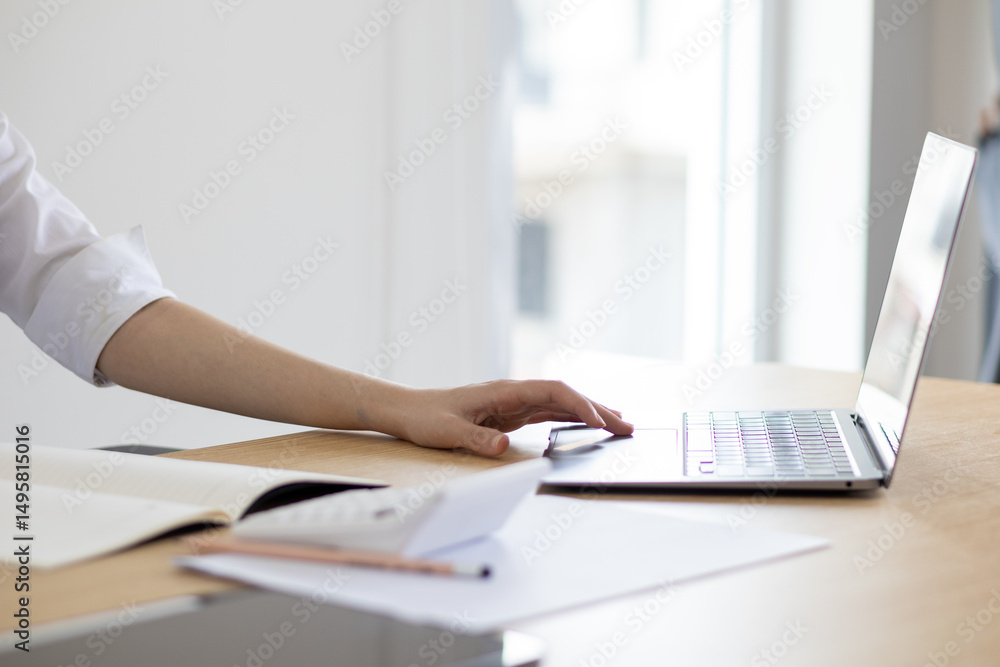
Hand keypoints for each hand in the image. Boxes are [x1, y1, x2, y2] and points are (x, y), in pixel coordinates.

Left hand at [386, 379, 633, 455]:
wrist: (409, 410)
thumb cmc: (427, 417)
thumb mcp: (447, 432)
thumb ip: (476, 438)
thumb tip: (502, 447)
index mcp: (504, 391)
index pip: (552, 391)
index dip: (579, 405)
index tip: (600, 422)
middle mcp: (514, 393)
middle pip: (565, 395)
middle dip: (598, 408)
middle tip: (628, 427)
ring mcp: (515, 402)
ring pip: (562, 404)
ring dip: (591, 414)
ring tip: (620, 427)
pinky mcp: (512, 414)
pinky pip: (550, 413)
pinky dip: (573, 419)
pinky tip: (588, 427)